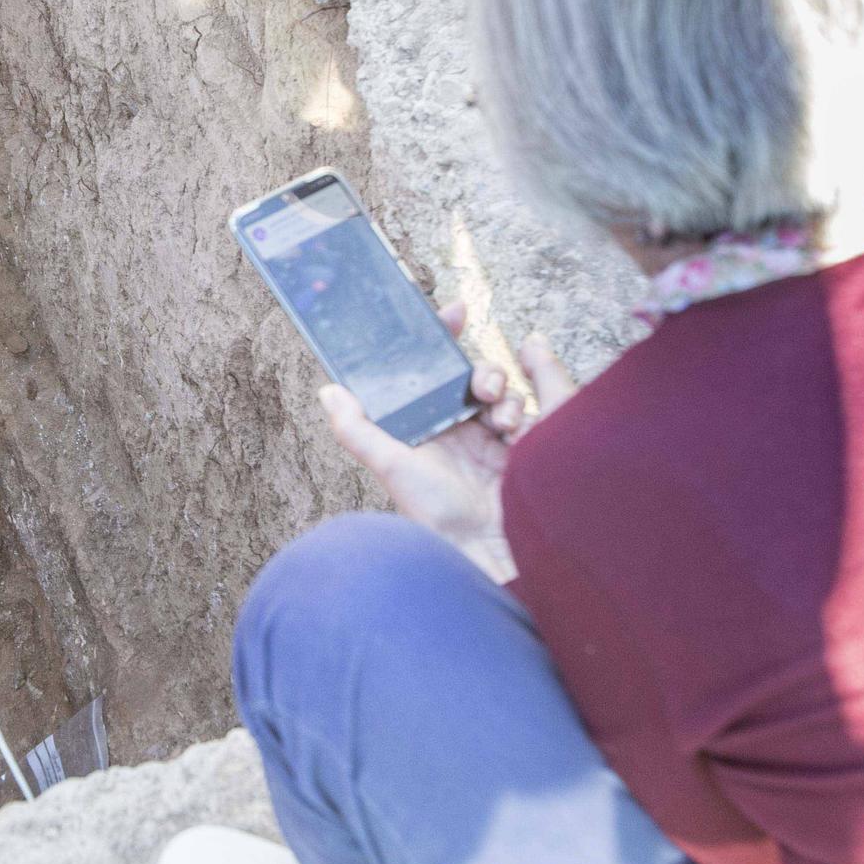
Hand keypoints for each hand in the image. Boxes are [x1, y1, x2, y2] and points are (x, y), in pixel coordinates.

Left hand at [317, 302, 576, 581]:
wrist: (488, 553)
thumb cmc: (433, 513)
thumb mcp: (391, 466)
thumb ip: (357, 430)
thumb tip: (328, 390)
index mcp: (425, 426)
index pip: (432, 372)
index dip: (443, 339)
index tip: (454, 311)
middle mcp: (458, 429)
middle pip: (473, 375)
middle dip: (481, 368)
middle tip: (481, 384)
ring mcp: (494, 438)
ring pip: (503, 391)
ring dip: (502, 390)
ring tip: (497, 412)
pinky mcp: (527, 450)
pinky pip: (536, 410)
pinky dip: (530, 407)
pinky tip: (517, 424)